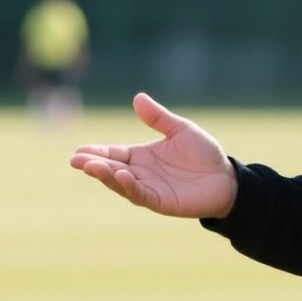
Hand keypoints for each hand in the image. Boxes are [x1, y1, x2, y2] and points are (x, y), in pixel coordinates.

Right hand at [71, 93, 237, 219]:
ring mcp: (149, 189)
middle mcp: (140, 174)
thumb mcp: (180, 130)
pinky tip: (121, 176)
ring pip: (121, 184)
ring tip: (92, 167)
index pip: (112, 153)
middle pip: (110, 169)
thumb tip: (137, 98)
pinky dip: (130, 187)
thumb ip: (158, 118)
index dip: (95, 152)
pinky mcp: (161, 202)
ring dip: (106, 176)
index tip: (78, 150)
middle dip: (93, 165)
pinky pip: (141, 195)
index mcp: (141, 157)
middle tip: (75, 160)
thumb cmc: (203, 154)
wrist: (226, 178)